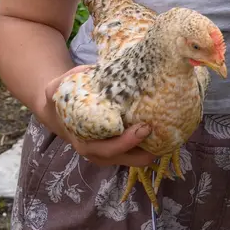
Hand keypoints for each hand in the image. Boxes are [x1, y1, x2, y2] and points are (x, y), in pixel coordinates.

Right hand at [42, 65, 156, 167]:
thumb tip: (91, 70)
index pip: (109, 149)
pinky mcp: (119, 150)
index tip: (144, 127)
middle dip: (148, 150)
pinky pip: (138, 153)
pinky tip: (165, 130)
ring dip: (154, 149)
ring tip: (171, 132)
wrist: (58, 113)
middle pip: (130, 160)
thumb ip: (70, 79)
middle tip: (165, 131)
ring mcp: (110, 155)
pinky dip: (151, 145)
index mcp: (85, 141)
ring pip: (137, 160)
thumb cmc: (62, 100)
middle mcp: (98, 153)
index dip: (128, 142)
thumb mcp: (57, 88)